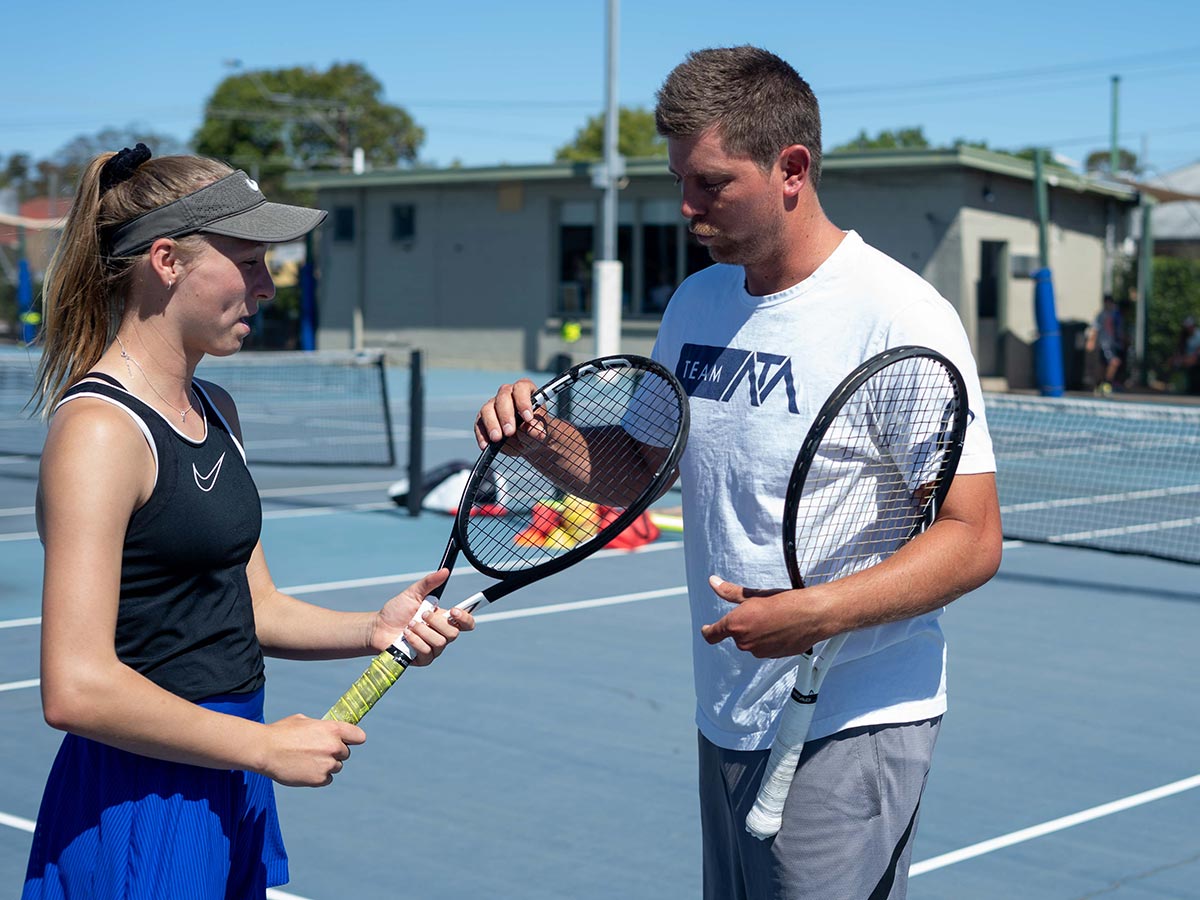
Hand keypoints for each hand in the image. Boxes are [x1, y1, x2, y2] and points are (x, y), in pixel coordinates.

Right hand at [262, 714, 364, 786]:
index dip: (354, 738)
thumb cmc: (281, 732)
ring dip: (327, 765)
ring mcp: (327, 764)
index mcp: (333, 729)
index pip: (359, 736)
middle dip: (335, 752)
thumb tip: (327, 730)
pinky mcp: (319, 779)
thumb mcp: (304, 721)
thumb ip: (321, 727)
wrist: (264, 750)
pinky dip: (319, 777)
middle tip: (317, 751)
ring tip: (307, 760)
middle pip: (346, 753)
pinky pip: (327, 779)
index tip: (349, 740)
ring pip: (337, 767)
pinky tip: (305, 770)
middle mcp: (334, 747)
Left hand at [373, 569, 475, 666]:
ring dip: (422, 631)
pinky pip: (427, 653)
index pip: (466, 623)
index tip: (453, 610)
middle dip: (436, 622)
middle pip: (454, 633)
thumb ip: (429, 583)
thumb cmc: (396, 611)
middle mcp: (441, 635)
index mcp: (443, 619)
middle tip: (421, 614)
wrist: (378, 627)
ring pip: (440, 643)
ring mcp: (433, 649)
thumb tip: (445, 571)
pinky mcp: (422, 659)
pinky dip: (415, 641)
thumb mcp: (413, 593)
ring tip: (409, 625)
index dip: (465, 618)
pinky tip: (406, 635)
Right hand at [475, 379, 540, 449]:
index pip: (521, 388)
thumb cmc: (536, 429)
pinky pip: (479, 425)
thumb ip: (537, 429)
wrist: (529, 440)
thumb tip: (535, 431)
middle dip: (505, 415)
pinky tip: (486, 445)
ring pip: (487, 409)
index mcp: (524, 390)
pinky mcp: (483, 419)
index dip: (523, 402)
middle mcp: (507, 394)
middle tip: (510, 432)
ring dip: (491, 424)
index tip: (528, 418)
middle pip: (502, 397)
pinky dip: (482, 435)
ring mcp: (493, 405)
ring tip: (497, 438)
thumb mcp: (540, 430)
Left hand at [699, 576, 827, 658]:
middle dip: (743, 626)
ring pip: (751, 642)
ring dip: (756, 633)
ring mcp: (758, 651)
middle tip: (759, 612)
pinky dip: (768, 640)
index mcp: (735, 625)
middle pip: (736, 635)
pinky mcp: (772, 656)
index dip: (708, 631)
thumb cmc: (784, 602)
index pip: (712, 635)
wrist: (811, 615)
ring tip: (773, 619)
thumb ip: (729, 592)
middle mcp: (744, 641)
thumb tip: (713, 582)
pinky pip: (764, 648)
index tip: (707, 629)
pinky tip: (780, 628)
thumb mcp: (754, 595)